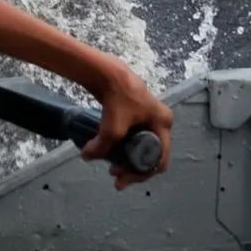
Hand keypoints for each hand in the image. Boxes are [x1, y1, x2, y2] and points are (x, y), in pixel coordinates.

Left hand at [82, 61, 172, 189]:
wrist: (109, 73)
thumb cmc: (117, 98)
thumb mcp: (112, 128)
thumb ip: (101, 147)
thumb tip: (87, 156)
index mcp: (163, 123)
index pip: (160, 159)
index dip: (142, 173)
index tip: (124, 177)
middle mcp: (162, 121)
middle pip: (152, 156)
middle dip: (134, 169)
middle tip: (116, 176)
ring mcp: (152, 117)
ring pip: (143, 148)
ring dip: (130, 160)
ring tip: (113, 168)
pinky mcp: (141, 114)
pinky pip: (138, 138)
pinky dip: (127, 148)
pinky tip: (114, 154)